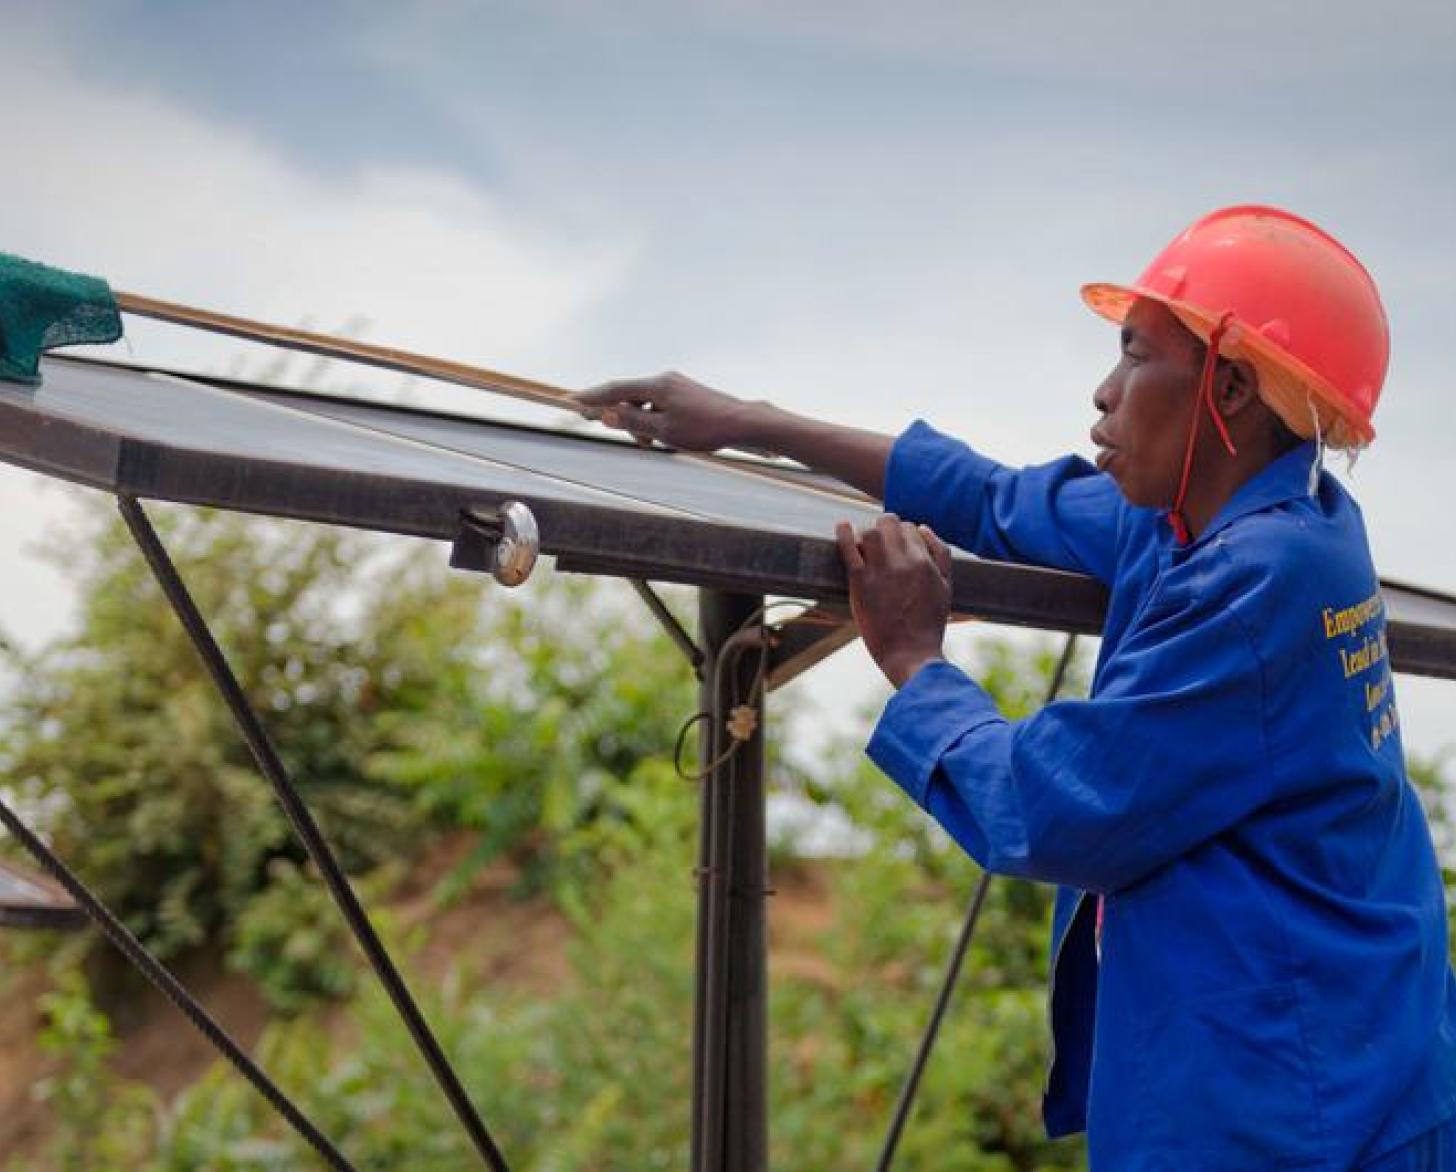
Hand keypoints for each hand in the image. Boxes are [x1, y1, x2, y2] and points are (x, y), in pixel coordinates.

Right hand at [575, 371, 756, 451]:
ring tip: (653, 444)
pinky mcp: (686, 392)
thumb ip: (633, 422)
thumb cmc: (705, 428)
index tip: (571, 401)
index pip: (615, 389)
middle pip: (630, 396)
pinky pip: (659, 405)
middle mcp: (665, 379)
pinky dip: (654, 420)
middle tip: (632, 440)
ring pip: (645, 403)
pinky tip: (664, 437)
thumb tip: (606, 415)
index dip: (592, 397)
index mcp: (657, 385)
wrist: (742, 422)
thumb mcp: (664, 431)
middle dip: (624, 419)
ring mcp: (677, 384)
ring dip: (641, 424)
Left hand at [836, 516, 952, 687]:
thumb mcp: (947, 587)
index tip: (894, 543)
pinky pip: (849, 548)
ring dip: (865, 532)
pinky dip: (843, 533)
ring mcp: (881, 570)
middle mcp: (905, 562)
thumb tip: (923, 528)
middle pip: (890, 524)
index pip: (911, 528)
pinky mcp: (861, 582)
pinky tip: (841, 526)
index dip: (901, 533)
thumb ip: (940, 555)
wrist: (911, 654)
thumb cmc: (929, 624)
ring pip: (870, 532)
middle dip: (883, 527)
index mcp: (926, 563)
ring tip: (862, 543)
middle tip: (877, 539)